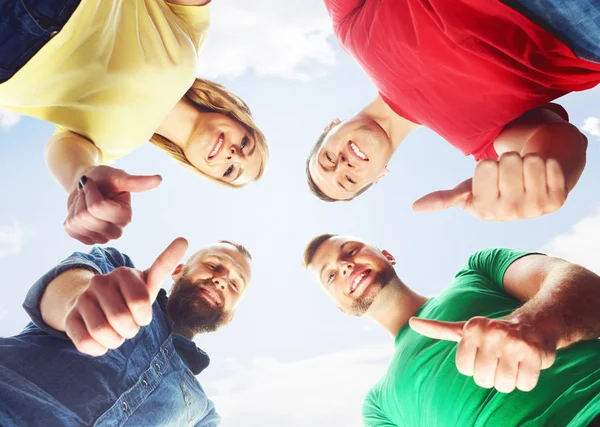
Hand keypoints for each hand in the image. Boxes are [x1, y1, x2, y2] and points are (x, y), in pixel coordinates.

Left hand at [64, 165, 161, 244]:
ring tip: (85, 201)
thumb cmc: (105, 179)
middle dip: (83, 199)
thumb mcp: (118, 177)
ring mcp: (100, 239)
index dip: (90, 192)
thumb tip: (159, 179)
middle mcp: (116, 232)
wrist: (88, 186)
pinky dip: (70, 216)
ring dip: (76, 206)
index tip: (93, 184)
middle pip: (86, 216)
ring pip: (76, 222)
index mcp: (126, 217)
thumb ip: (136, 181)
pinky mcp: (86, 240)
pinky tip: (81, 211)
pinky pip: (69, 228)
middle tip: (89, 192)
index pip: (97, 207)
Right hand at [64, 237, 187, 355]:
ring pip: (102, 332)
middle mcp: (100, 281)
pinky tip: (102, 340)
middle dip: (131, 330)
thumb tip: (184, 239)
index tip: (142, 315)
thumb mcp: (149, 282)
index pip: (139, 302)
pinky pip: (85, 342)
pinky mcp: (69, 317)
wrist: (98, 304)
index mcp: (124, 272)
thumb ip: (165, 264)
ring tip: (117, 332)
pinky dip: (99, 348)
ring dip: (115, 340)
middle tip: (130, 325)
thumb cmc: (131, 295)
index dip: (143, 316)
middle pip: (121, 320)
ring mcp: (83, 298)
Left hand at [409, 316, 557, 392]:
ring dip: (510, 379)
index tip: (484, 354)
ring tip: (513, 361)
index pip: (465, 369)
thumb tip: (411, 322)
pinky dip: (527, 380)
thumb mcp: (464, 328)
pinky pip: (524, 385)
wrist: (536, 325)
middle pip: (482, 379)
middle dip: (493, 375)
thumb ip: (439, 328)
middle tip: (501, 359)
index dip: (475, 368)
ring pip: (503, 385)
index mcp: (471, 327)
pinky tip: (527, 364)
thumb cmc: (494, 333)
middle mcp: (490, 332)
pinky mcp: (533, 353)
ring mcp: (512, 341)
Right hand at [412, 153, 566, 220]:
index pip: (486, 166)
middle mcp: (509, 213)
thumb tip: (414, 207)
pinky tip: (543, 177)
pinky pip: (551, 165)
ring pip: (531, 160)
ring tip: (526, 174)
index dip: (489, 165)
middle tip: (511, 174)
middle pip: (509, 160)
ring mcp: (535, 209)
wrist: (532, 191)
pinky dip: (548, 164)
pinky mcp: (558, 201)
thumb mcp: (468, 192)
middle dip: (510, 160)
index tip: (491, 178)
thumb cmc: (495, 188)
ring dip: (529, 160)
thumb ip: (443, 200)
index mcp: (484, 210)